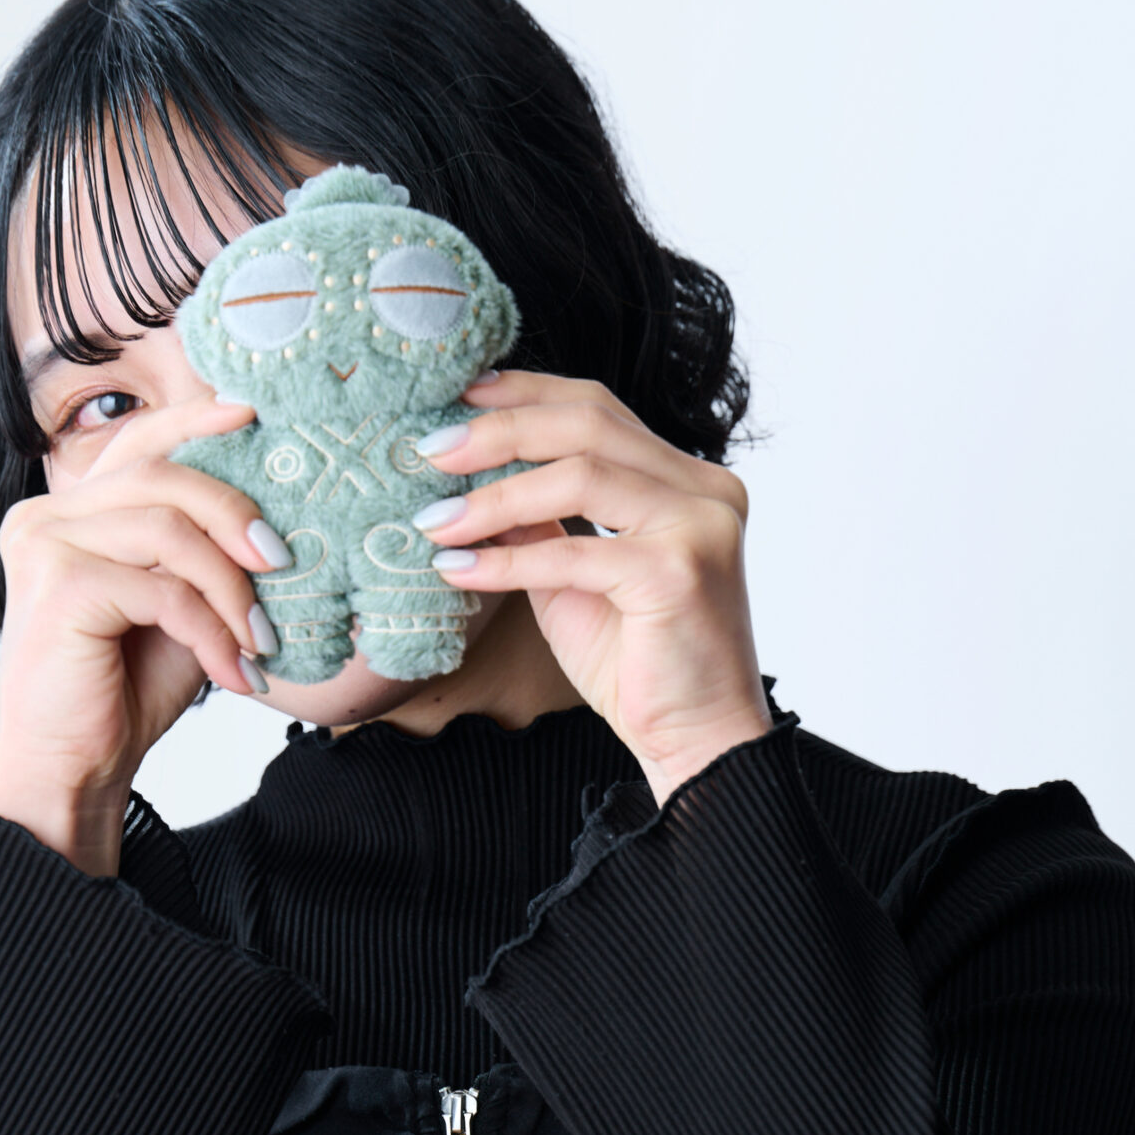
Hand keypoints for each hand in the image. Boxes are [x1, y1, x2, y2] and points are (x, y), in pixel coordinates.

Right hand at [0, 392, 287, 873]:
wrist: (74, 769)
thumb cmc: (122, 690)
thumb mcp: (177, 603)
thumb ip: (201, 551)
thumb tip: (274, 512)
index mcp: (68, 511)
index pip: (136, 443)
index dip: (194, 418)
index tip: (252, 412)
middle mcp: (45, 516)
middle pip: (161, 477)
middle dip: (234, 515)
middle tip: (283, 561)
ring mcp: (44, 545)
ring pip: (168, 531)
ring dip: (230, 587)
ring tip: (260, 636)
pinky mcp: (58, 586)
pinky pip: (163, 589)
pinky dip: (210, 630)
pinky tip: (232, 670)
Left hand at [414, 371, 770, 800]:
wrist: (695, 740)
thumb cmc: (638, 662)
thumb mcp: (573, 575)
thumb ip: (539, 520)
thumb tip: (468, 474)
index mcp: (686, 478)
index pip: (597, 408)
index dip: (522, 394)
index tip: (454, 399)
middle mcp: (704, 489)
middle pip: (588, 422)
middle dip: (499, 430)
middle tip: (429, 450)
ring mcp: (698, 526)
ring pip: (580, 474)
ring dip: (493, 497)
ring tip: (433, 520)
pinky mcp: (678, 573)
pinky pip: (574, 551)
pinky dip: (507, 559)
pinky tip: (457, 570)